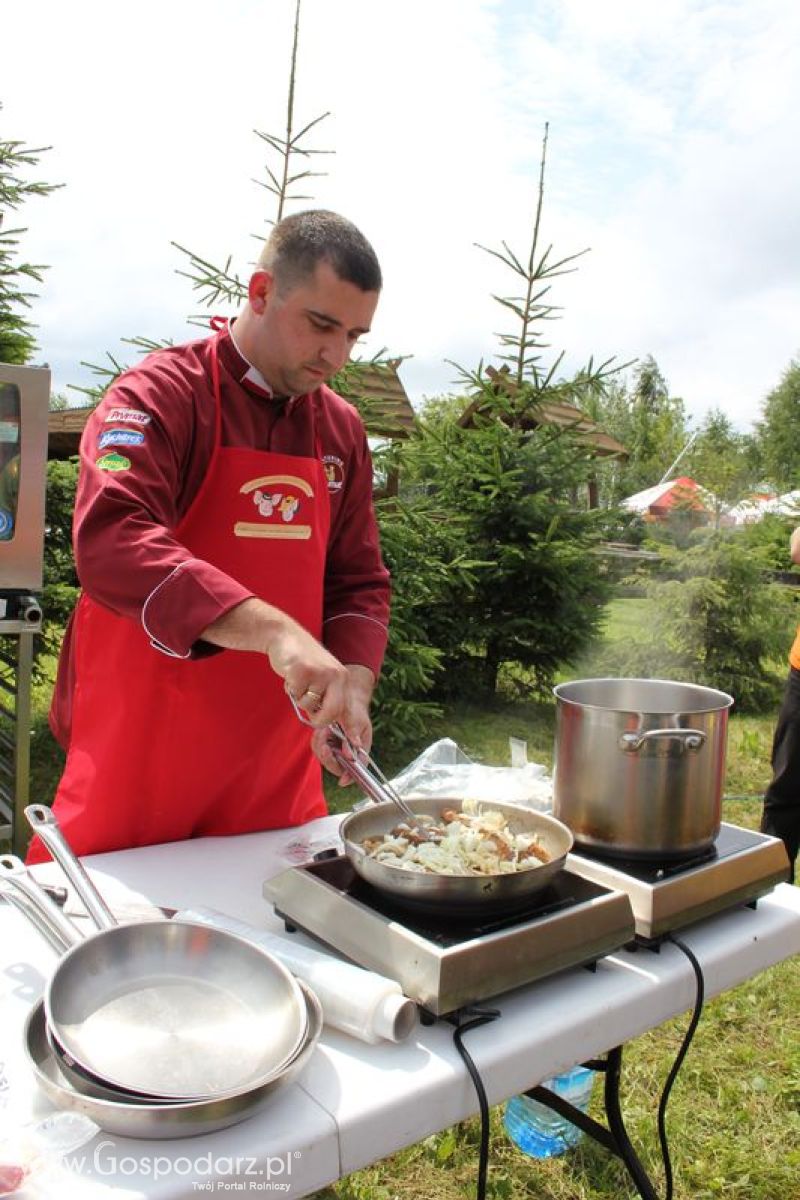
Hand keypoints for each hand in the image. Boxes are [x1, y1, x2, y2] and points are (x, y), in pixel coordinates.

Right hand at [267, 622, 350, 728]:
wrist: (284, 635)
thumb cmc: (302, 661)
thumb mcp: (323, 676)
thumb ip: (328, 697)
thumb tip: (330, 723)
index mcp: (343, 678)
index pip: (348, 708)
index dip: (351, 728)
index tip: (356, 745)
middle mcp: (336, 675)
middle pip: (333, 712)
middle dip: (319, 719)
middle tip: (311, 713)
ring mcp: (319, 673)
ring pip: (308, 705)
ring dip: (299, 698)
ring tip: (299, 681)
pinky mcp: (302, 671)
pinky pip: (295, 694)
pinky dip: (290, 689)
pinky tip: (291, 674)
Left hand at [310, 665, 374, 786]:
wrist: (346, 698)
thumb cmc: (356, 710)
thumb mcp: (359, 720)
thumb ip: (354, 735)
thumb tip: (353, 751)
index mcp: (358, 750)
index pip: (355, 770)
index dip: (349, 777)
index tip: (342, 781)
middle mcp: (346, 752)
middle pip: (335, 766)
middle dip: (329, 757)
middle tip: (326, 745)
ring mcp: (334, 748)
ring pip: (324, 756)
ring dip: (322, 745)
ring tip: (327, 730)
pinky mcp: (324, 742)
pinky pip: (317, 746)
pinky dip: (318, 739)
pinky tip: (323, 729)